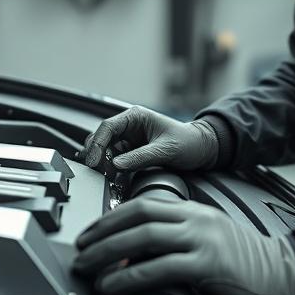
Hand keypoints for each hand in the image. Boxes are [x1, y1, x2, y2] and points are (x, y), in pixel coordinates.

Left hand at [72, 198, 294, 294]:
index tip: (91, 231)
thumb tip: (142, 247)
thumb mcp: (211, 234)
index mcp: (193, 210)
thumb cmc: (249, 259)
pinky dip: (129, 274)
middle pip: (136, 216)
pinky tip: (113, 282)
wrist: (286, 272)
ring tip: (87, 265)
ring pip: (142, 238)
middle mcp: (195, 219)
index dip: (111, 216)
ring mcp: (201, 240)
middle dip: (101, 231)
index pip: (142, 204)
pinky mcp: (206, 265)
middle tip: (80, 246)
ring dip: (107, 251)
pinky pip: (158, 267)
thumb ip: (181, 234)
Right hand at [80, 106, 218, 171]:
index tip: (92, 161)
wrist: (202, 150)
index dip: (97, 144)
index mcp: (135, 117)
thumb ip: (140, 157)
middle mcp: (129, 127)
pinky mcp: (132, 153)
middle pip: (102, 139)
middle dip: (97, 154)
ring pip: (106, 151)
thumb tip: (115, 165)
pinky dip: (111, 168)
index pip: (107, 127)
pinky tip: (113, 177)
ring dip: (103, 163)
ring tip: (106, 176)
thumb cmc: (188, 143)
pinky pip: (115, 160)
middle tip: (98, 171)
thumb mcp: (165, 150)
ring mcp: (129, 140)